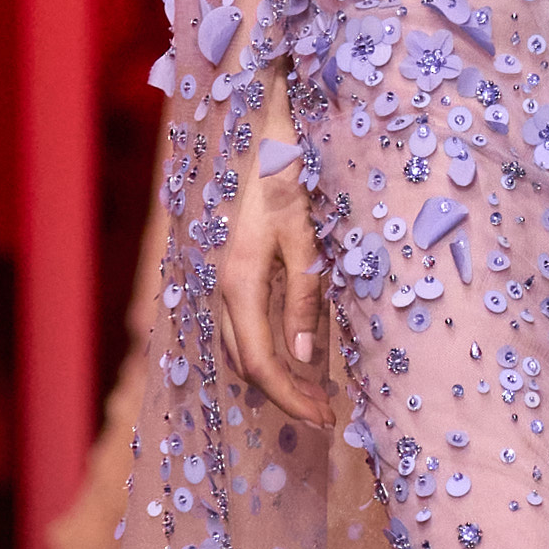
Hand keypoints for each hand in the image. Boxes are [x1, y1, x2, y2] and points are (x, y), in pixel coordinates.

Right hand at [214, 128, 329, 428]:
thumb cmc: (284, 176)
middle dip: (287, 394)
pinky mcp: (228, 271)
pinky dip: (268, 348)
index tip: (326, 419)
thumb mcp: (304, 237)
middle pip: (248, 364)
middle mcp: (222, 290)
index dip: (292, 398)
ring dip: (277, 375)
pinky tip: (296, 353)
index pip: (262, 365)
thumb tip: (303, 359)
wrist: (254, 129)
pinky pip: (243, 325)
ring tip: (316, 392)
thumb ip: (303, 300)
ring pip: (242, 347)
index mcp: (240, 285)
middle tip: (327, 413)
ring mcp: (220, 281)